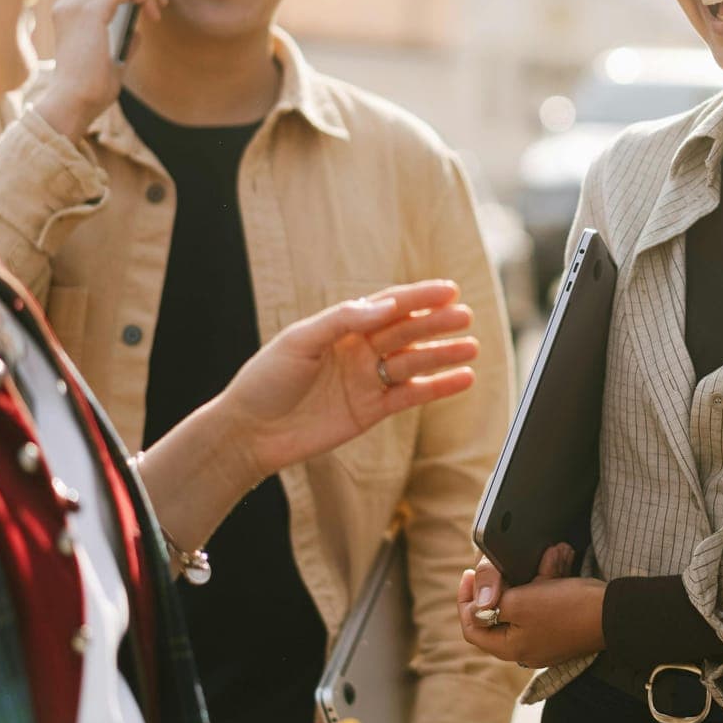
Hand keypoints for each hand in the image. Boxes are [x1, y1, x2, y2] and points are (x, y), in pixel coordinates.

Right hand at [32, 0, 167, 140]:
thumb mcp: (110, 55)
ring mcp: (76, 3)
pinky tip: (153, 12)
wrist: (75, 101)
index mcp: (69, 9)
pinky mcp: (89, 11)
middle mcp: (68, 1)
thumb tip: (140, 27)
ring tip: (160, 4)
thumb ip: (122, 35)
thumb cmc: (91, 86)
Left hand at [216, 280, 478, 482]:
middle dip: (436, 323)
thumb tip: (386, 307)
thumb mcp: (298, 341)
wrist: (250, 433)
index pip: (388, 305)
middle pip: (406, 332)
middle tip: (465, 316)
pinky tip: (462, 379)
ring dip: (443, 354)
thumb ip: (343, 320)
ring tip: (471, 347)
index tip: (448, 290)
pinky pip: (411, 395)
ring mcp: (368, 380)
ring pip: (414, 362)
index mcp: (342, 326)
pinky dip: (438, 387)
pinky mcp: (372, 410)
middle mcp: (359, 350)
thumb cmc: (266, 380)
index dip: (419, 296)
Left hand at [457, 544, 604, 667]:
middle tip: (507, 562)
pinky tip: (558, 559)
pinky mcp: (562, 627)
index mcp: (511, 647)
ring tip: (545, 556)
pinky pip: (547, 602)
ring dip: (532, 576)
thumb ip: (492, 603)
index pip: (473, 627)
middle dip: (506, 582)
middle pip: (500, 613)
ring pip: (526, 603)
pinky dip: (548, 581)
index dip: (466, 600)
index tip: (470, 575)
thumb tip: (478, 606)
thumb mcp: (520, 602)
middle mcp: (526, 648)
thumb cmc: (566, 608)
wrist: (614, 612)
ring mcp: (546, 638)